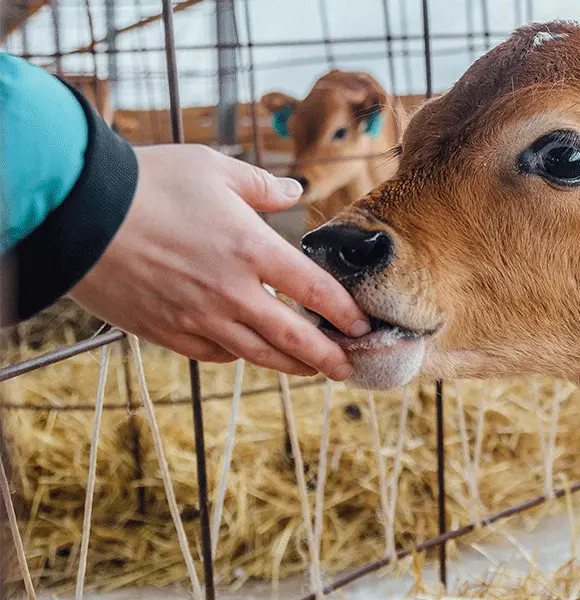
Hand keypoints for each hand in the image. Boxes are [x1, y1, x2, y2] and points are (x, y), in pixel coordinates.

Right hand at [69, 144, 369, 379]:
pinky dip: (237, 355)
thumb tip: (293, 192)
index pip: (315, 291)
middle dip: (328, 356)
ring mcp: (197, 316)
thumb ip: (261, 186)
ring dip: (290, 365)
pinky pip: (213, 353)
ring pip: (256, 354)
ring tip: (313, 370)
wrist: (79, 212)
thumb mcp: (214, 169)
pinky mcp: (164, 330)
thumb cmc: (149, 182)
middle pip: (293, 338)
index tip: (364, 325)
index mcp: (252, 249)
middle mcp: (231, 291)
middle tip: (350, 366)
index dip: (345, 313)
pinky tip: (249, 351)